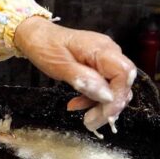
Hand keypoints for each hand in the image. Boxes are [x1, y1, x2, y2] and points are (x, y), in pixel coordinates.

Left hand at [14, 17, 136, 135]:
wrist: (35, 35)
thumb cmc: (44, 46)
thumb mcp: (59, 66)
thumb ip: (84, 80)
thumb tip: (108, 97)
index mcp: (101, 49)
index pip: (123, 74)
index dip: (118, 97)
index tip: (106, 114)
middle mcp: (108, 52)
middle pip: (122, 83)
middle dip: (109, 106)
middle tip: (91, 122)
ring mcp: (104, 58)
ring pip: (114, 87)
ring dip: (100, 105)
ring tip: (85, 118)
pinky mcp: (97, 64)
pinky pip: (103, 84)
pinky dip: (93, 97)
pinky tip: (77, 104)